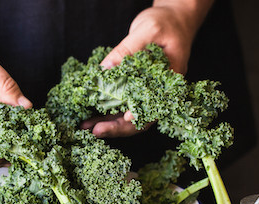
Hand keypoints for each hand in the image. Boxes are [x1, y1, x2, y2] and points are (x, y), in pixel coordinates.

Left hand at [88, 0, 211, 137]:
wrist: (172, 18)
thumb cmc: (165, 23)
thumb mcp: (148, 31)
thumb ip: (127, 50)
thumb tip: (105, 69)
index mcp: (169, 82)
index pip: (155, 107)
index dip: (140, 116)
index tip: (124, 117)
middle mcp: (159, 92)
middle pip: (140, 119)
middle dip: (117, 127)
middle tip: (96, 131)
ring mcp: (147, 92)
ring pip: (128, 115)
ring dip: (107, 122)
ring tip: (87, 126)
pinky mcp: (135, 88)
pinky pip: (121, 104)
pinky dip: (106, 111)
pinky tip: (91, 116)